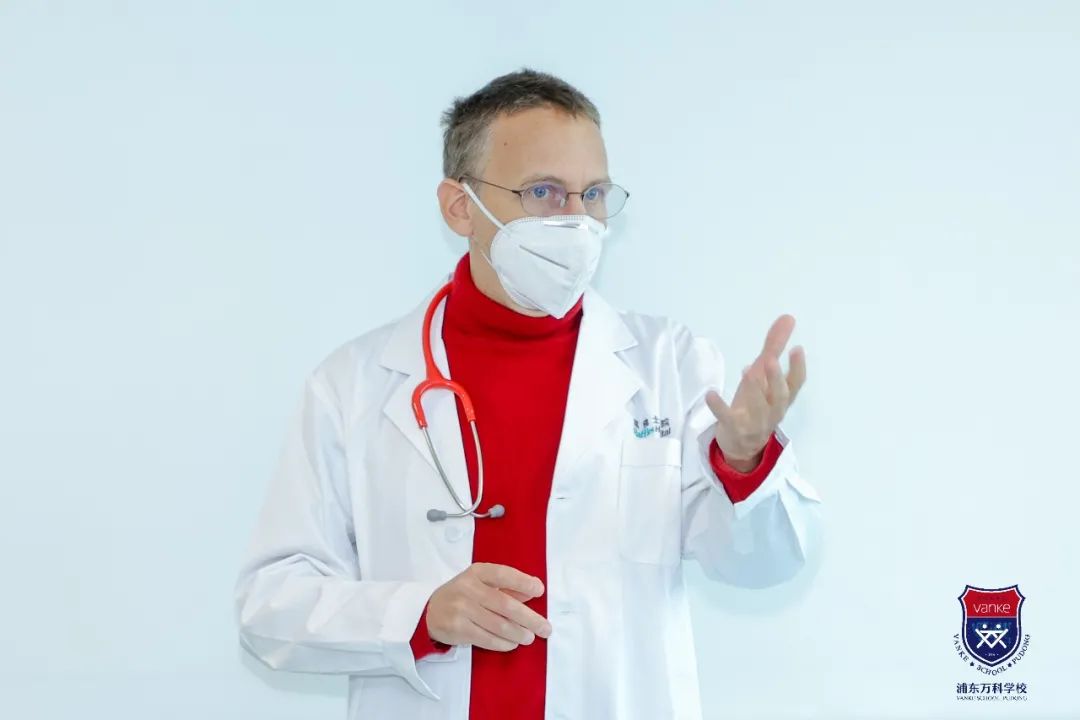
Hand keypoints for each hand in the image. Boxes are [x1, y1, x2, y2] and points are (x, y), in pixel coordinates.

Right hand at [425, 562, 552, 651]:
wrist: (429, 612)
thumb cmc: (463, 595)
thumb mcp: (481, 584)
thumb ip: (506, 587)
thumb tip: (533, 592)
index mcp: (477, 572)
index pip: (503, 574)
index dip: (523, 582)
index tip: (540, 590)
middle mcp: (468, 588)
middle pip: (505, 604)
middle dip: (529, 618)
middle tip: (545, 628)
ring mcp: (461, 608)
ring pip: (498, 624)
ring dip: (518, 633)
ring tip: (529, 638)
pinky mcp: (457, 628)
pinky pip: (486, 638)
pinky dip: (503, 643)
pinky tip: (512, 644)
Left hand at [705, 314, 805, 467]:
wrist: (742, 445)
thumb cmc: (756, 404)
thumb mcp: (763, 375)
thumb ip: (774, 347)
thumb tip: (788, 318)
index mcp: (781, 397)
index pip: (795, 384)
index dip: (797, 368)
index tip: (797, 348)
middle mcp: (772, 410)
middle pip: (780, 397)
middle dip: (776, 379)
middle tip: (770, 360)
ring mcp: (755, 422)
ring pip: (759, 408)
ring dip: (754, 389)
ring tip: (747, 370)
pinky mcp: (735, 428)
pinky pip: (727, 418)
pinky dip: (719, 406)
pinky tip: (711, 394)